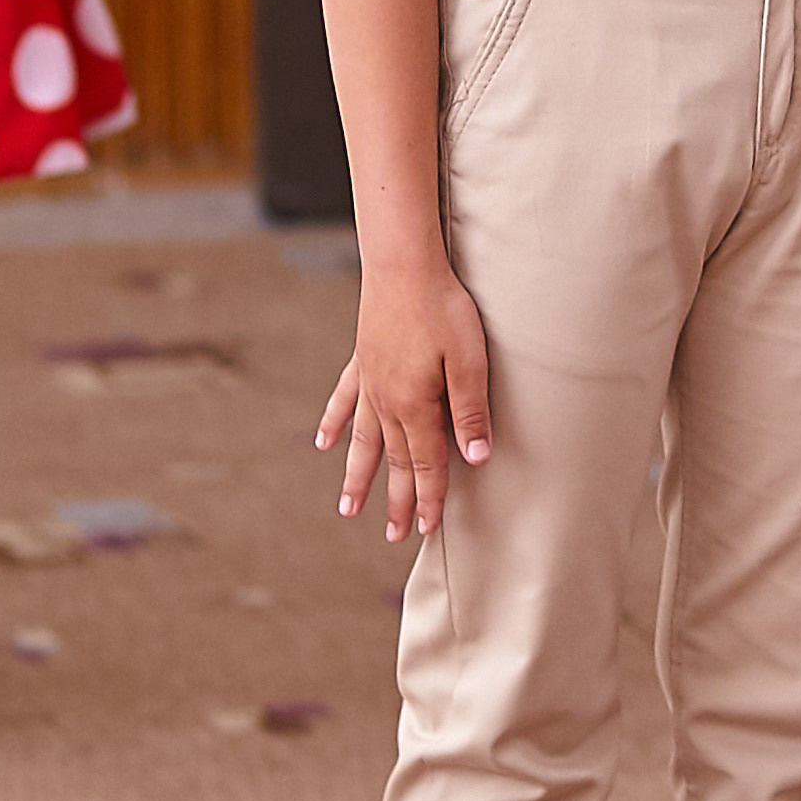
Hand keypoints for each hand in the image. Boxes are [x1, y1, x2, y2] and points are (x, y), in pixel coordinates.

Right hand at [316, 256, 492, 541]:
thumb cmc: (443, 307)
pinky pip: (344, 401)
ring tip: (348, 510)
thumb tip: (476, 459)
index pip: (426, 464)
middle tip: (395, 537)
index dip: (430, 498)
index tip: (429, 530)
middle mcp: (386, 401)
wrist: (402, 263)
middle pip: (393, 462)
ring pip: (363, 441)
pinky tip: (324, 443)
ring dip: (357, 477)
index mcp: (415, 405)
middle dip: (395, 501)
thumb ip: (471, 410)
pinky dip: (334, 424)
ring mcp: (370, 382)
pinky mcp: (363, 359)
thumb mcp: (469, 359)